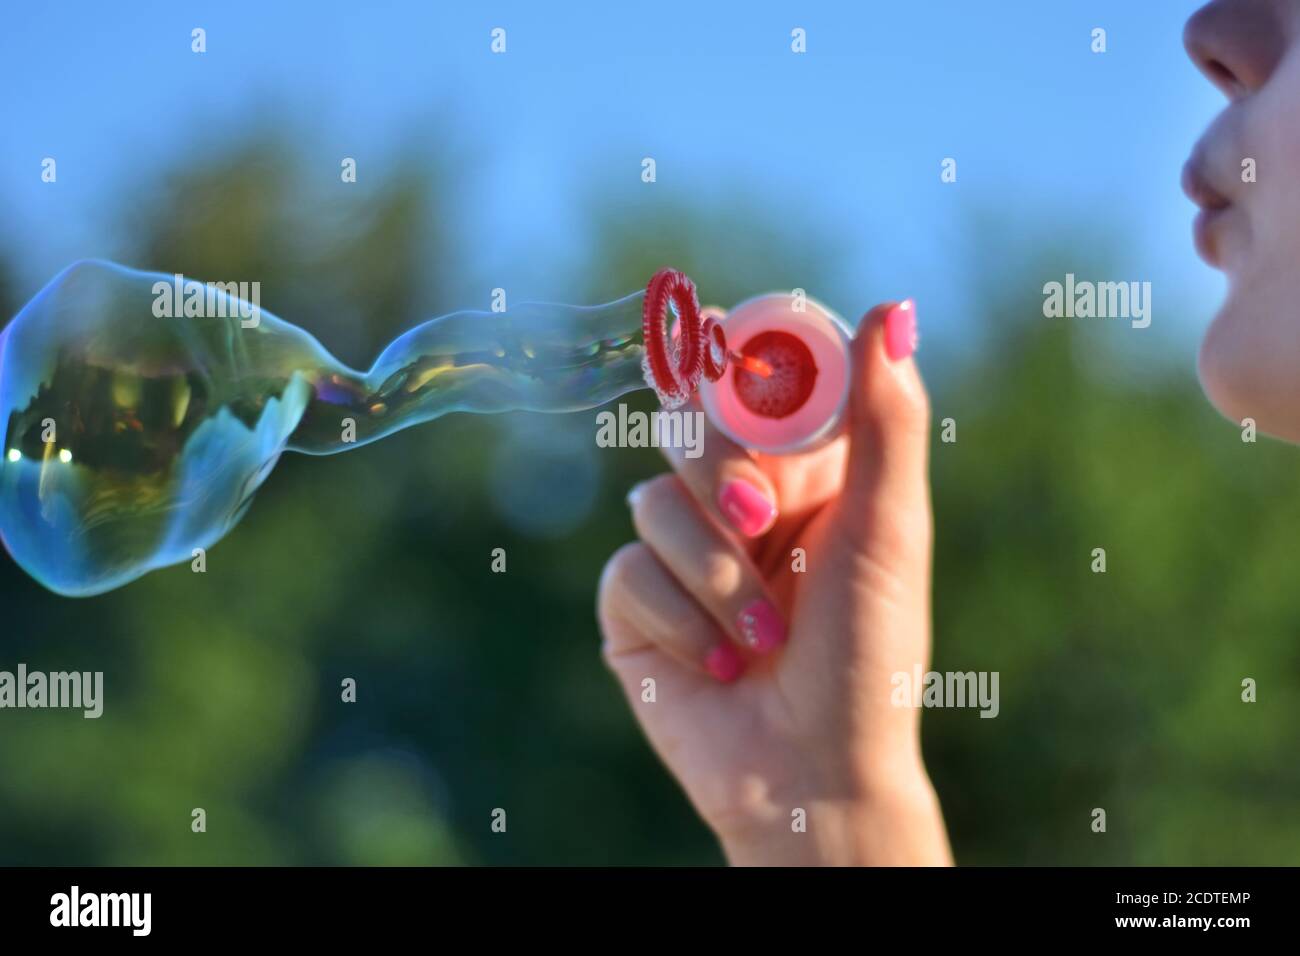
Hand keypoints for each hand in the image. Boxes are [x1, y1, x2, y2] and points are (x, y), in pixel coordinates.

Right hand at [597, 301, 951, 865]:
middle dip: (721, 472)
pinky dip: (678, 621)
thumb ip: (884, 421)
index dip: (741, 362)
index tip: (731, 350)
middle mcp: (740, 500)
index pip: (756, 380)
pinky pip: (625, 571)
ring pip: (651, 500)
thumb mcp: (887, 532)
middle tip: (760, 520)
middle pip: (688, 423)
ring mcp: (682, 551)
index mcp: (806, 470)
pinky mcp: (634, 605)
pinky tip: (721, 665)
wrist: (812, 775)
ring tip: (763, 635)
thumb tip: (893, 309)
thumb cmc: (869, 658)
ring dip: (713, 575)